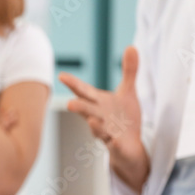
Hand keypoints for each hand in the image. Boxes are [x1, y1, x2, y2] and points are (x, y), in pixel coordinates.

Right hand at [60, 46, 148, 190]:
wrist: (130, 148)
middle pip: (86, 111)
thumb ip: (128, 71)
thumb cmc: (123, 119)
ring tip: (93, 121)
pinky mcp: (118, 146)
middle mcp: (99, 117)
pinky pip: (115, 146)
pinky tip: (116, 142)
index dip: (73, 84)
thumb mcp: (127, 92)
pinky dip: (115, 144)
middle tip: (69, 103)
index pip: (84, 92)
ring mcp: (107, 133)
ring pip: (98, 129)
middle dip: (79, 107)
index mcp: (99, 103)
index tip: (61, 75)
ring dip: (95, 126)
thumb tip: (132, 46)